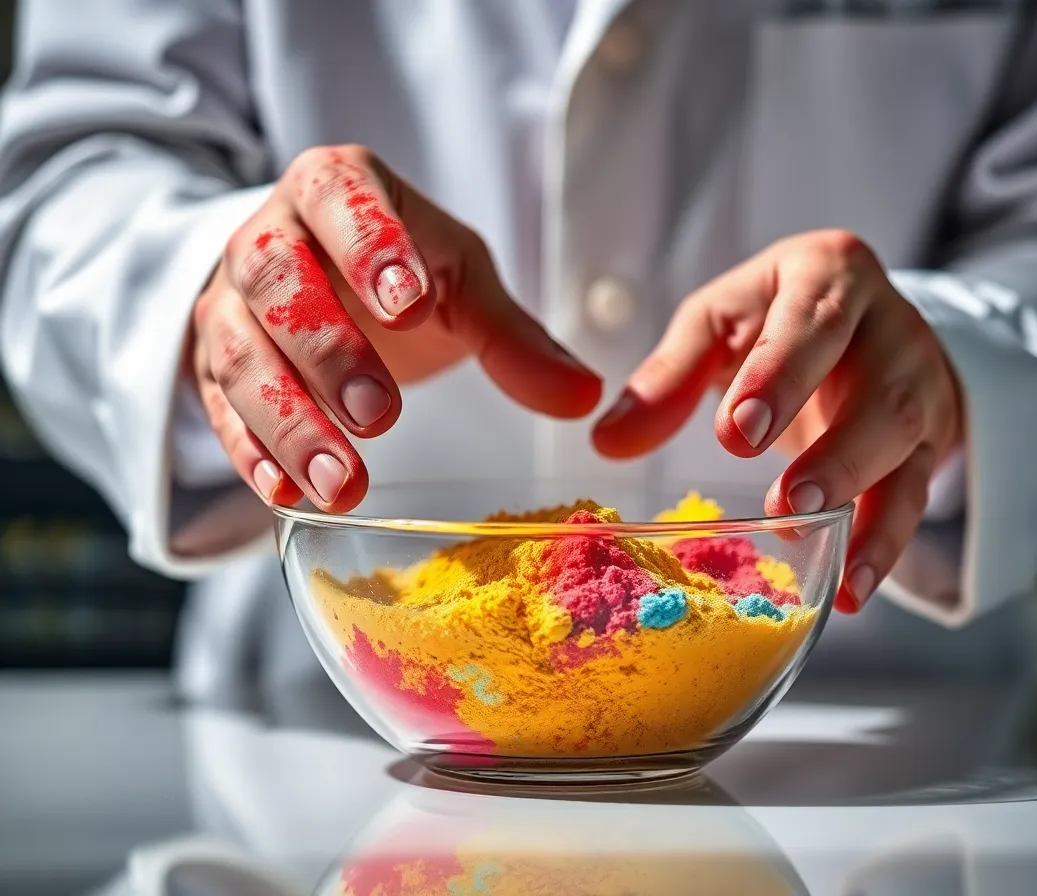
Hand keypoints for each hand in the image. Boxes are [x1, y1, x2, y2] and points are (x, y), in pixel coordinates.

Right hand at [191, 145, 601, 510]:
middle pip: (278, 283)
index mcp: (336, 189)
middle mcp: (268, 236)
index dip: (370, 248)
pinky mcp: (207, 366)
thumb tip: (582, 397)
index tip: (412, 307)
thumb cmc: (396, 270)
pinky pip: (218, 409)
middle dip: (329, 352)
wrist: (315, 279)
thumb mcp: (458, 282)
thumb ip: (512, 336)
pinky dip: (251, 455)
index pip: (341, 201)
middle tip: (381, 415)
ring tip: (342, 485)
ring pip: (239, 355)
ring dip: (289, 423)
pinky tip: (287, 497)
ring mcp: (229, 302)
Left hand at [592, 230, 963, 611]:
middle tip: (786, 503)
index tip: (739, 431)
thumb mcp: (719, 323)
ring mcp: (921, 385)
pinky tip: (851, 588)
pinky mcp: (931, 440)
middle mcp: (892, 327)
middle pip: (881, 392)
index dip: (780, 375)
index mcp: (830, 276)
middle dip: (837, 452)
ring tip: (808, 545)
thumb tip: (608, 441)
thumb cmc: (776, 317)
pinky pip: (917, 494)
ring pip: (908, 447)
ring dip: (864, 506)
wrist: (862, 322)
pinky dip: (885, 544)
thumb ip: (670, 374)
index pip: (813, 321)